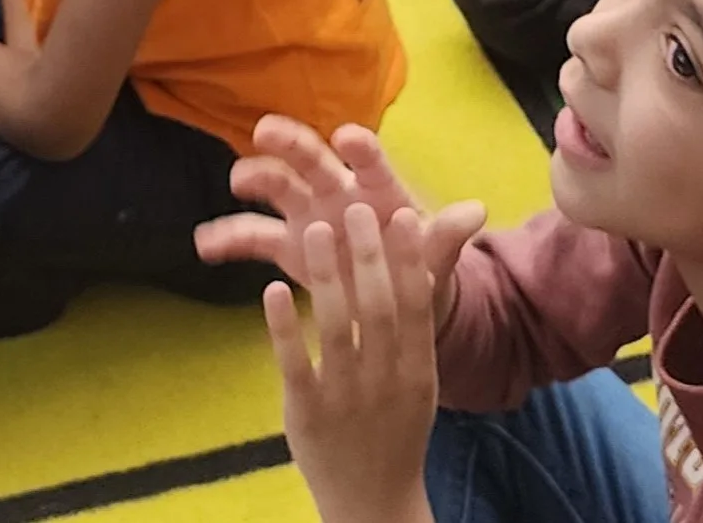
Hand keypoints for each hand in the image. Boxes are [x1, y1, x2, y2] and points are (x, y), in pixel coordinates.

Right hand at [195, 116, 485, 332]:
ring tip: (237, 178)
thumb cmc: (422, 266)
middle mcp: (343, 194)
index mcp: (382, 192)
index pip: (373, 164)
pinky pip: (256, 238)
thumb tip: (476, 212)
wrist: (398, 301)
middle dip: (295, 144)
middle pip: (317, 164)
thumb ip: (448, 236)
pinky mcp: (290, 248)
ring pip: (281, 191)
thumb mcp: (437, 257)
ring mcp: (312, 219)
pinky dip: (231, 237)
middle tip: (267, 131)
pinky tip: (204, 242)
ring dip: (259, 179)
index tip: (346, 137)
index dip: (362, 149)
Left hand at [267, 204, 438, 522]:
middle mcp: (385, 380)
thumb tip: (429, 269)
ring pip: (336, 326)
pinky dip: (283, 324)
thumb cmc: (399, 428)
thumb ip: (418, 328)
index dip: (410, 258)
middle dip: (367, 254)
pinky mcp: (305, 415)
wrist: (374, 500)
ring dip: (325, 275)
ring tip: (313, 231)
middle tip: (354, 209)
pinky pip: (294, 363)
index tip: (402, 215)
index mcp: (418, 369)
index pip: (416, 303)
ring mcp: (344, 398)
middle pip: (377, 306)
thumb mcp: (422, 380)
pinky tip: (274, 288)